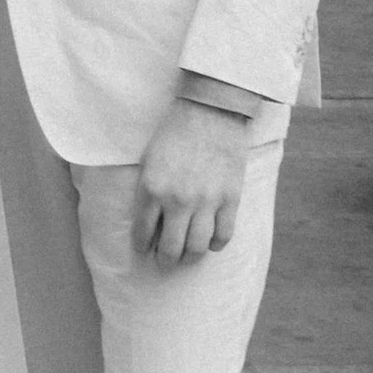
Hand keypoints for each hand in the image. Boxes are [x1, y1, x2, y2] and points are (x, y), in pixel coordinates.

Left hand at [132, 100, 250, 265]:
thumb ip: (148, 191)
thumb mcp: (150, 159)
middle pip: (171, 249)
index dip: (142, 246)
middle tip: (165, 261)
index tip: (144, 250)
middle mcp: (178, 200)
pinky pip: (223, 235)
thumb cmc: (175, 131)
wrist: (211, 110)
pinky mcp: (230, 198)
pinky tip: (210, 242)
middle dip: (165, 260)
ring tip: (187, 256)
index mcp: (152, 189)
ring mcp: (206, 201)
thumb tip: (150, 222)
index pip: (143, 234)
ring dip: (190, 257)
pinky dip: (216, 244)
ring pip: (197, 248)